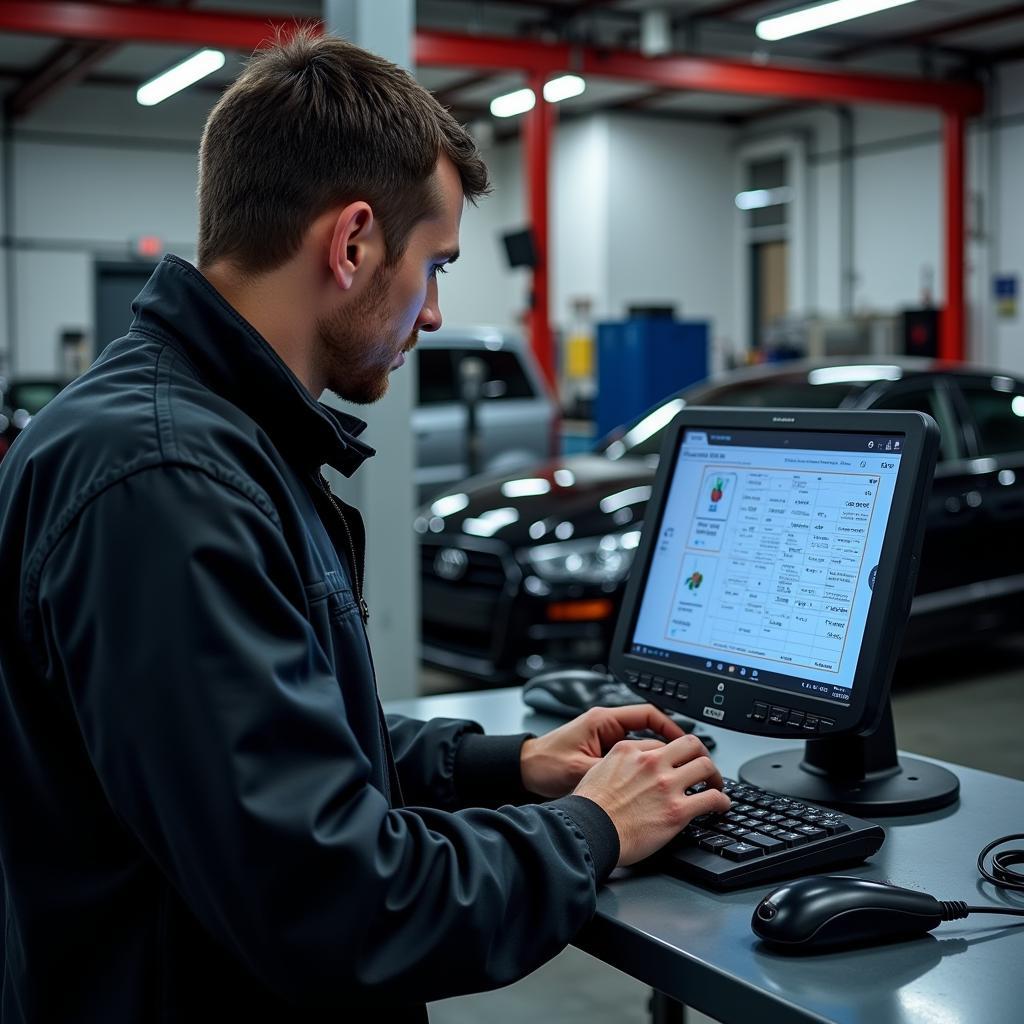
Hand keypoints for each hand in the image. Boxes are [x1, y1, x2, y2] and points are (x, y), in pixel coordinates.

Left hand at [520, 705, 686, 798]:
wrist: (524, 769)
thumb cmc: (545, 764)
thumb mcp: (579, 769)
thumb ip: (609, 771)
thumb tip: (638, 779)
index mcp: (603, 721)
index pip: (647, 715)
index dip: (670, 727)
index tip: (686, 742)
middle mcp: (606, 726)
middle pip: (649, 728)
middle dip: (670, 744)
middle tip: (690, 760)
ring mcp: (605, 739)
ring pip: (642, 744)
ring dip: (658, 757)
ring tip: (676, 773)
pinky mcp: (603, 754)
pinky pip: (632, 756)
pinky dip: (644, 766)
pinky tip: (653, 782)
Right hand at [573, 733, 729, 866]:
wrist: (589, 831)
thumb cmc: (589, 808)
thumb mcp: (597, 770)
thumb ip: (618, 764)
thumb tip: (627, 770)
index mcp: (630, 751)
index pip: (662, 743)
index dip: (674, 755)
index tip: (678, 764)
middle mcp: (651, 762)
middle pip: (690, 744)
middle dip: (701, 754)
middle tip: (704, 768)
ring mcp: (666, 785)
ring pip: (706, 766)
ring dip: (715, 776)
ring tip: (716, 786)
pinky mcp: (677, 810)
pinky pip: (712, 798)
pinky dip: (722, 801)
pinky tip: (722, 806)